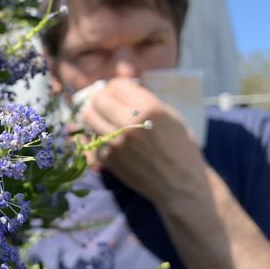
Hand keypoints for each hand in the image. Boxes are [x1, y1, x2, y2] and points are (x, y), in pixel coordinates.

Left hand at [80, 78, 207, 204]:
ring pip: (88, 117)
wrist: (180, 183)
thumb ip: (146, 100)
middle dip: (101, 99)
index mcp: (148, 108)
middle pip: (98, 99)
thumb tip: (122, 90)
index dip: (116, 88)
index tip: (117, 93)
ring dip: (94, 115)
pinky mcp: (108, 158)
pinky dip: (96, 135)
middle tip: (106, 104)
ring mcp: (116, 141)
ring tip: (102, 118)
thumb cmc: (181, 148)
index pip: (116, 85)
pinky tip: (106, 136)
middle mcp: (129, 122)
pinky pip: (91, 138)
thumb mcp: (170, 116)